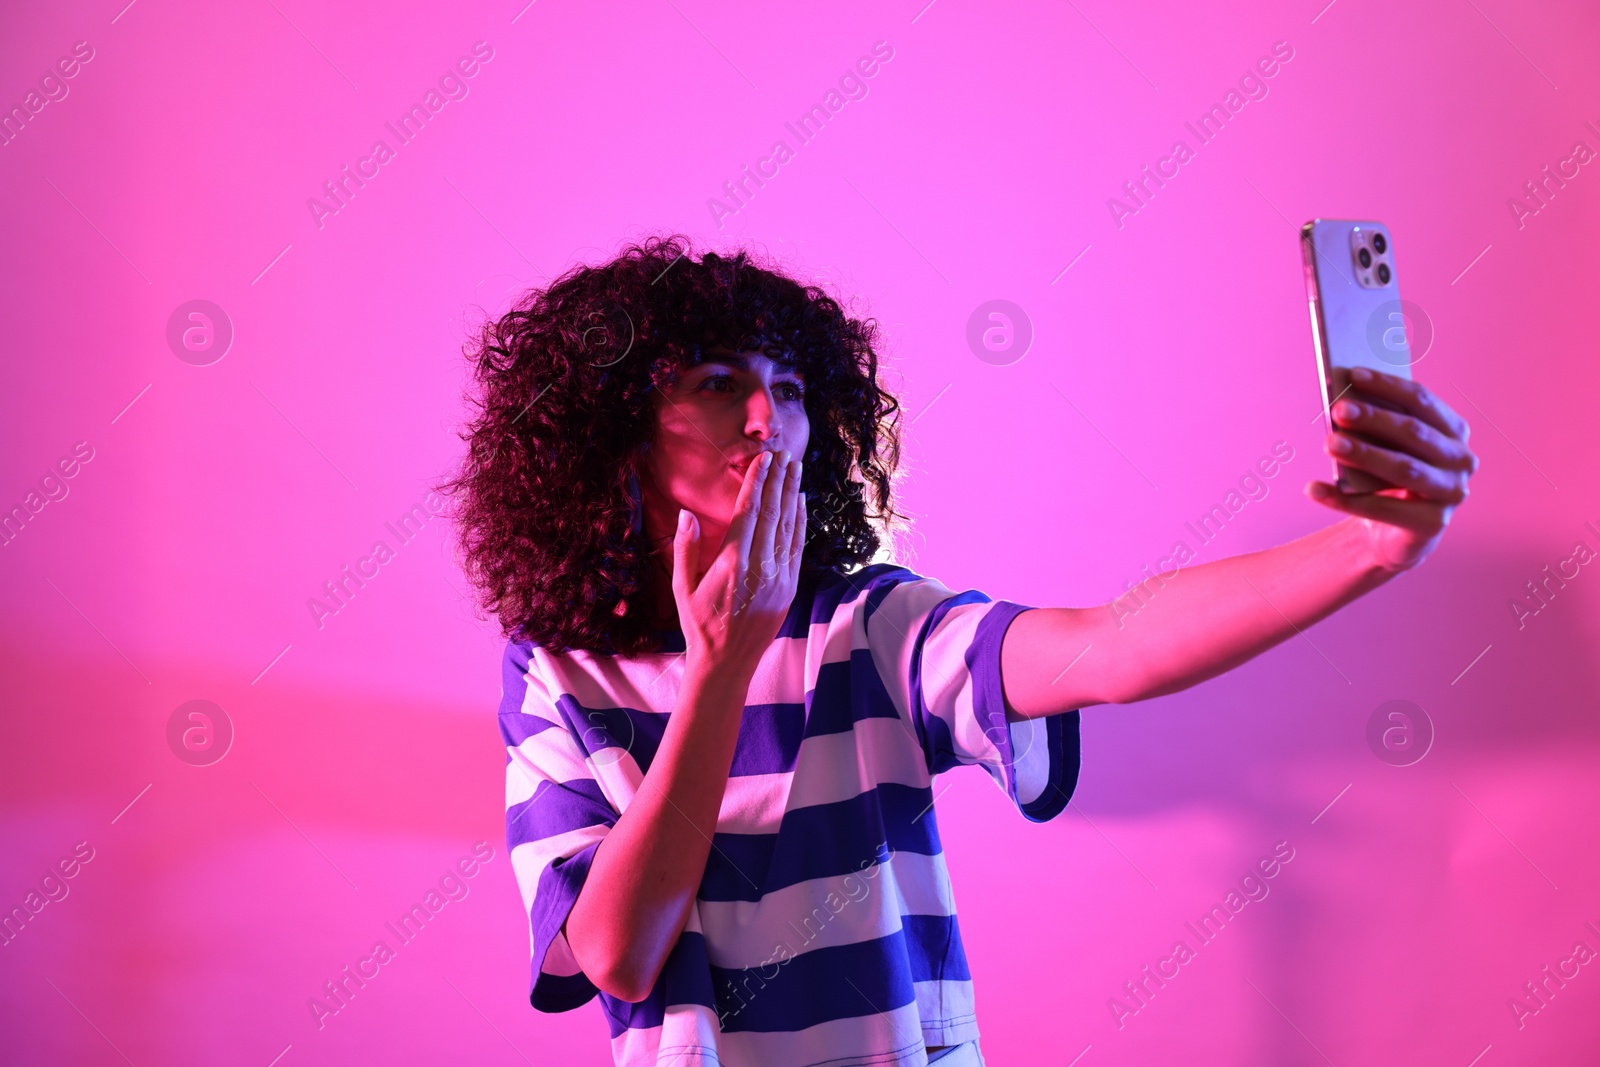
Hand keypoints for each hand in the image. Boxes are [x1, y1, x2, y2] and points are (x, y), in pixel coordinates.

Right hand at [671, 450, 805, 674]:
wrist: (726, 663)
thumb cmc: (698, 623)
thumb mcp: (681, 587)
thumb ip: (685, 548)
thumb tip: (687, 513)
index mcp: (730, 563)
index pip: (747, 512)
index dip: (756, 482)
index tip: (762, 459)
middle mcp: (758, 568)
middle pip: (772, 513)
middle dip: (778, 480)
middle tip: (782, 453)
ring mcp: (778, 579)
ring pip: (788, 527)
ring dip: (792, 494)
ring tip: (794, 468)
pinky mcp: (789, 589)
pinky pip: (797, 547)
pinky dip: (800, 522)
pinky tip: (800, 502)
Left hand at [1305, 366, 1478, 573]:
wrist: (1396, 530)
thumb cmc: (1388, 475)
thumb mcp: (1386, 447)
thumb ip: (1375, 425)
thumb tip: (1342, 402)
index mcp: (1453, 430)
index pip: (1422, 400)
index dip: (1388, 386)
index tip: (1352, 374)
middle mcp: (1461, 460)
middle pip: (1414, 432)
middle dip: (1375, 419)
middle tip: (1338, 410)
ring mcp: (1451, 493)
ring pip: (1403, 469)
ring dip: (1364, 454)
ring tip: (1328, 443)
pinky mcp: (1433, 524)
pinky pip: (1383, 510)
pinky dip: (1344, 500)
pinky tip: (1314, 489)